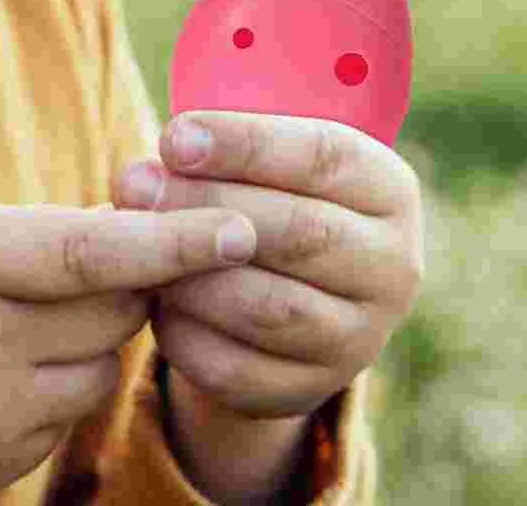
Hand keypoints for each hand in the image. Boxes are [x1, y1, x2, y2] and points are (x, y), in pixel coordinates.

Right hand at [0, 191, 257, 505]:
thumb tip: (85, 245)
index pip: (92, 250)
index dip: (175, 240)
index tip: (239, 226)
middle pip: (114, 314)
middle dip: (134, 282)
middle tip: (111, 252)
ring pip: (94, 371)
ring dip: (91, 336)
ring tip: (22, 310)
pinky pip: (54, 420)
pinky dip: (48, 385)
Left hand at [113, 111, 424, 421]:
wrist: (277, 283)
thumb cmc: (258, 189)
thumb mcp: (256, 154)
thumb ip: (217, 146)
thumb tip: (151, 169)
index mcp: (387, 187)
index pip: (324, 155)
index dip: (245, 143)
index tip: (173, 138)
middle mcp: (392, 266)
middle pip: (298, 231)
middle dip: (205, 205)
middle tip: (134, 187)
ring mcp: (361, 337)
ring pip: (271, 307)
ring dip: (192, 274)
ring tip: (136, 244)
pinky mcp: (312, 388)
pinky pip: (242, 369)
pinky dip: (187, 333)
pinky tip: (151, 298)